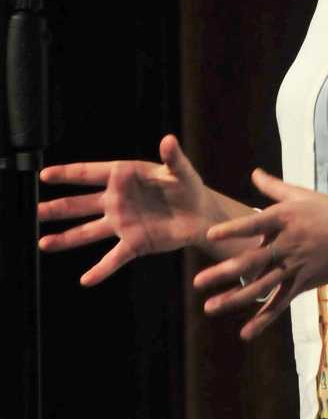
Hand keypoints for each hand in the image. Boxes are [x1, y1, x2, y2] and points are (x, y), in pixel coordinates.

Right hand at [39, 135, 211, 285]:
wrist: (201, 215)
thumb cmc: (188, 187)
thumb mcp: (181, 171)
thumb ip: (173, 157)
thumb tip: (169, 139)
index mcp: (124, 177)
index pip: (90, 174)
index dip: (67, 174)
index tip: (45, 175)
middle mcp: (117, 200)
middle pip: (80, 204)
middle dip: (58, 207)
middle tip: (36, 210)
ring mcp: (122, 223)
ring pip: (88, 231)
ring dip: (66, 238)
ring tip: (44, 243)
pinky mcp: (134, 243)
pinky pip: (114, 258)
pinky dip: (100, 270)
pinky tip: (86, 280)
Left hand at [193, 168, 327, 339]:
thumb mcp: (303, 195)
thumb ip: (274, 187)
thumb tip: (254, 173)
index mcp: (286, 219)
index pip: (254, 224)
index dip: (232, 229)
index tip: (210, 235)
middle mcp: (287, 245)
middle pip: (252, 261)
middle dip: (223, 272)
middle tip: (198, 281)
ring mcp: (294, 267)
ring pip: (261, 287)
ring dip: (234, 299)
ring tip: (210, 307)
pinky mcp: (302, 284)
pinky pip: (280, 304)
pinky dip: (264, 320)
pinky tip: (246, 332)